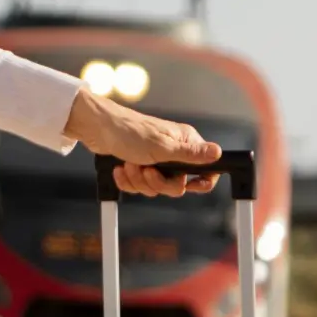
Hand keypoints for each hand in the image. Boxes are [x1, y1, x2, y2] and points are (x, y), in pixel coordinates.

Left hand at [64, 89, 222, 196]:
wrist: (97, 129)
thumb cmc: (130, 132)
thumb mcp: (163, 147)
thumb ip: (192, 154)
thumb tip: (219, 153)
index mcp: (185, 143)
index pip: (206, 169)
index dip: (200, 181)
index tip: (189, 185)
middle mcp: (174, 152)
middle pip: (178, 185)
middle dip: (158, 182)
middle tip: (147, 170)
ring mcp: (156, 160)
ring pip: (156, 187)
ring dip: (139, 180)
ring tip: (130, 165)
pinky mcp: (139, 166)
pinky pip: (140, 186)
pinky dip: (128, 181)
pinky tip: (121, 168)